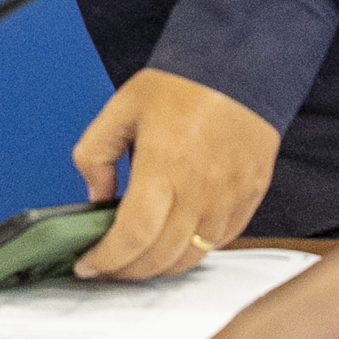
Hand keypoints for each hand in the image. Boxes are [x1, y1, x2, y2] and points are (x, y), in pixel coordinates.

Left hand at [70, 68, 283, 279]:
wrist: (240, 67)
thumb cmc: (183, 84)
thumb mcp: (120, 108)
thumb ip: (95, 155)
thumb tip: (95, 198)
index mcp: (164, 164)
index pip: (133, 235)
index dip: (107, 259)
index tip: (89, 264)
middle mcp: (200, 188)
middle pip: (160, 256)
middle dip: (127, 271)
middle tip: (107, 267)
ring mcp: (229, 197)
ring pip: (191, 256)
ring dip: (159, 268)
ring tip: (137, 261)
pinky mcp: (249, 198)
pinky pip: (219, 242)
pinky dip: (193, 251)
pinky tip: (174, 242)